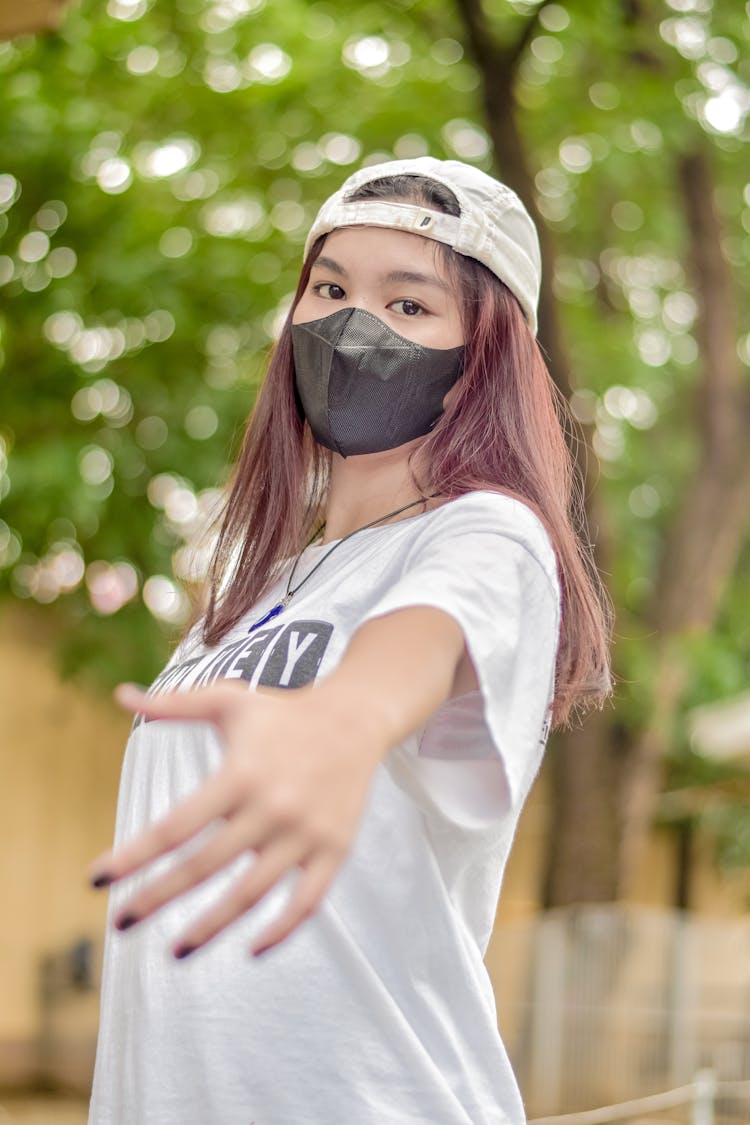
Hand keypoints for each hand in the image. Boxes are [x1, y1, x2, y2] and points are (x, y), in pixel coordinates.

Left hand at [88, 680, 384, 957]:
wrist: (356, 718)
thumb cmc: (282, 712)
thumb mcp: (227, 701)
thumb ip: (173, 705)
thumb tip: (119, 696)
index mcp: (239, 775)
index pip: (175, 827)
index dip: (132, 857)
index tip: (96, 879)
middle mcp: (271, 808)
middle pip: (203, 867)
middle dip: (155, 899)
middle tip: (120, 923)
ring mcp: (305, 834)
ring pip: (250, 894)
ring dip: (210, 928)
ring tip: (175, 952)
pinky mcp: (334, 850)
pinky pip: (307, 903)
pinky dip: (281, 931)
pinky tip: (251, 949)